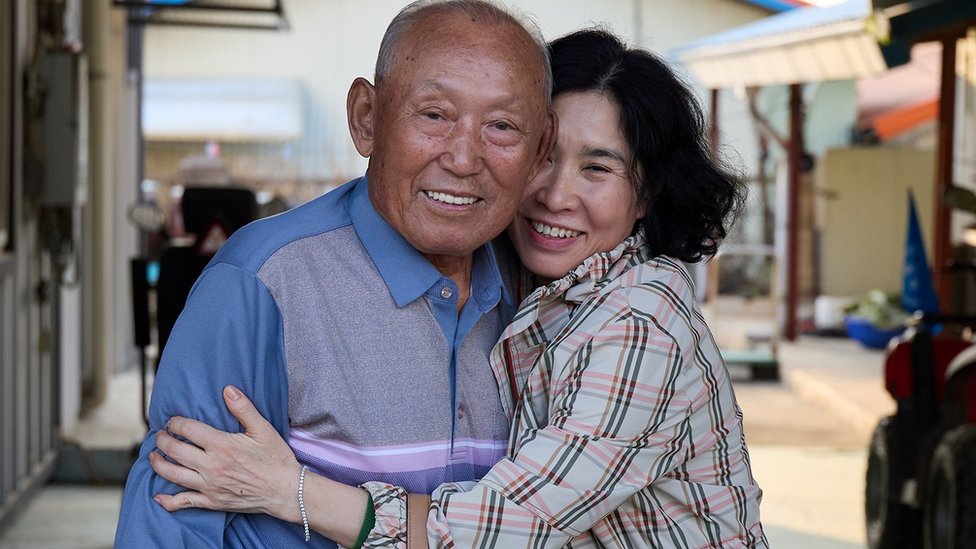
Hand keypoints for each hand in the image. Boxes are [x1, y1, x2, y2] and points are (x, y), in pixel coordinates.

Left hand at [150, 385, 301, 522]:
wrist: (285, 490)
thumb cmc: (276, 459)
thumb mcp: (263, 429)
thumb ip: (243, 408)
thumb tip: (228, 389)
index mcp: (222, 445)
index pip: (188, 430)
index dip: (176, 423)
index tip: (173, 420)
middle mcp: (211, 466)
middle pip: (175, 451)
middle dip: (163, 440)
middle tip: (160, 435)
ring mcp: (209, 486)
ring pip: (173, 474)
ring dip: (158, 464)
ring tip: (153, 456)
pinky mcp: (212, 502)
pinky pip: (184, 502)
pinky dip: (168, 500)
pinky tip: (159, 496)